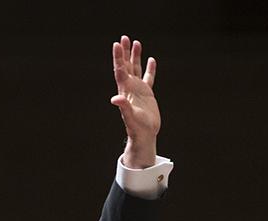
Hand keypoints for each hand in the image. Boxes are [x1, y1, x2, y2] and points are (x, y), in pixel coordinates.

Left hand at [110, 35, 159, 168]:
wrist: (144, 135)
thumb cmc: (136, 128)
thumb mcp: (130, 118)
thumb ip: (123, 107)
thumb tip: (115, 99)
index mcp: (125, 90)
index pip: (120, 70)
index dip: (118, 57)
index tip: (117, 44)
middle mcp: (130, 87)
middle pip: (126, 66)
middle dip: (124, 52)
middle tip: (123, 38)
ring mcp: (138, 90)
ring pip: (136, 69)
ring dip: (135, 56)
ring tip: (136, 42)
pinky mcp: (147, 94)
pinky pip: (148, 78)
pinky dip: (149, 69)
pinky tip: (151, 59)